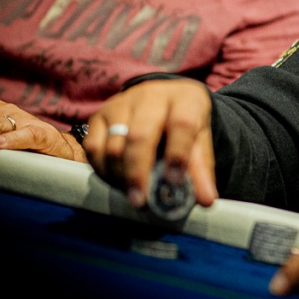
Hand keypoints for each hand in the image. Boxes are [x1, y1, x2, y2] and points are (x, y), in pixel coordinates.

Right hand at [85, 79, 217, 209]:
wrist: (164, 97)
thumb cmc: (184, 122)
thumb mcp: (200, 140)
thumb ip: (201, 170)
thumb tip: (206, 200)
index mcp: (184, 100)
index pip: (182, 124)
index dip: (178, 154)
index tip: (175, 181)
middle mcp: (151, 97)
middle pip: (140, 136)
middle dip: (138, 173)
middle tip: (140, 201)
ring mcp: (122, 104)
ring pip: (113, 145)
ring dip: (120, 177)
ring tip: (133, 194)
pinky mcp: (99, 115)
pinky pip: (93, 148)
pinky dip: (103, 171)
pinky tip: (117, 182)